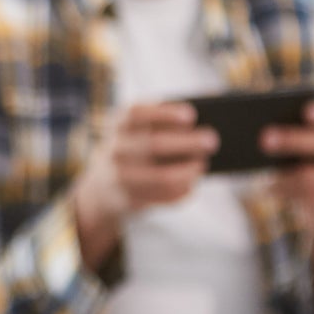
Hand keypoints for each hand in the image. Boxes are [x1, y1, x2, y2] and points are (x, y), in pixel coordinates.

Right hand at [71, 102, 217, 264]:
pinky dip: (183, 190)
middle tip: (212, 141)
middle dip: (187, 143)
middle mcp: (115, 149)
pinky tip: (191, 183)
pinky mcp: (129, 200)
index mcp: (117, 124)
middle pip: (154, 145)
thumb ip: (161, 124)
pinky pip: (164, 197)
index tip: (191, 115)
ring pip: (162, 177)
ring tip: (202, 165)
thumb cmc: (133, 148)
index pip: (136, 114)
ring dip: (188, 171)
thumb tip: (200, 129)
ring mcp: (120, 177)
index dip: (164, 114)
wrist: (102, 186)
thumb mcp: (136, 131)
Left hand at [262, 95, 313, 245]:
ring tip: (263, 171)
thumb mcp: (313, 141)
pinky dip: (287, 192)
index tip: (306, 111)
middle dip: (294, 141)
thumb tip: (269, 133)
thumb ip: (302, 129)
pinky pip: (312, 199)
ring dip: (285, 175)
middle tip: (264, 139)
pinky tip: (271, 189)